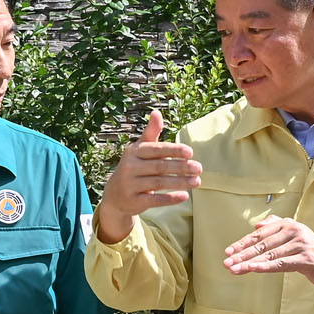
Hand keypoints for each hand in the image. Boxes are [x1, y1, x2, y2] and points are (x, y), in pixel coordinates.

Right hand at [95, 110, 201, 242]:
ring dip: (180, 182)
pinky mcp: (134, 201)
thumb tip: (156, 112)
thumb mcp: (140, 149)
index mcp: (133, 152)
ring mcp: (130, 185)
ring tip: (197, 182)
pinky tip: (185, 196)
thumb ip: (150, 133)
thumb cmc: (134, 168)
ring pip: (158, 183)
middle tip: (199, 168)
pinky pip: (154, 200)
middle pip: (159, 166)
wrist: (114, 195)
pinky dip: (170, 198)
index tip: (190, 152)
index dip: (173, 150)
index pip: (156, 150)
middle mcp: (129, 167)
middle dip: (181, 167)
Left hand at [223, 215, 313, 293]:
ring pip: (269, 254)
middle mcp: (294, 231)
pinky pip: (281, 263)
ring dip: (249, 262)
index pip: (260, 234)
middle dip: (242, 254)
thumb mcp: (294, 236)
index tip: (228, 252)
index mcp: (288, 224)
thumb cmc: (311, 251)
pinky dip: (265, 266)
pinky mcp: (306, 259)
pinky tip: (252, 269)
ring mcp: (301, 244)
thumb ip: (277, 226)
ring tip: (235, 269)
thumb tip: (257, 225)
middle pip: (262, 244)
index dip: (243, 243)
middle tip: (227, 262)